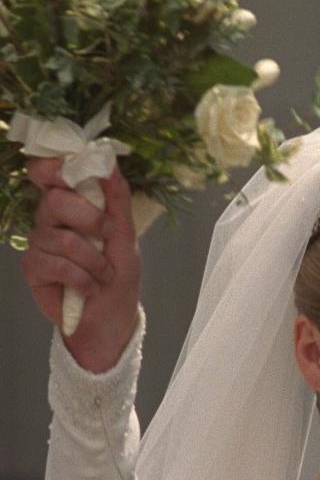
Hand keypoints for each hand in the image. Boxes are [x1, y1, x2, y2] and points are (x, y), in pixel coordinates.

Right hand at [19, 156, 140, 371]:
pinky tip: (89, 288)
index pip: (47, 173)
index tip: (71, 170)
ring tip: (103, 274)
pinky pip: (56, 265)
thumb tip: (109, 162)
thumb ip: (117, 198)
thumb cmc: (119, 275)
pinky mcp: (33, 268)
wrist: (112, 317)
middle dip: (91, 220)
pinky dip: (83, 279)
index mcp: (72, 204)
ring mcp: (39, 243)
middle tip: (107, 237)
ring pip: (62, 238)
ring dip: (94, 261)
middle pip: (55, 200)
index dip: (53, 166)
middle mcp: (50, 219)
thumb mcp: (126, 234)